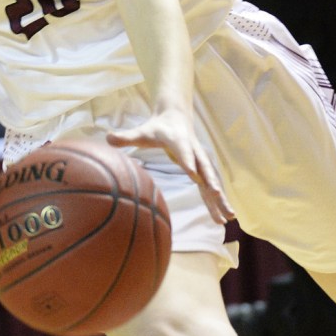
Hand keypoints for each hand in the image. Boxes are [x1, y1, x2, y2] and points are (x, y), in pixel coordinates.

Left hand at [107, 107, 234, 224]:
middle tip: (217, 195)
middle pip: (204, 167)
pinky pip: (210, 187)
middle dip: (211, 181)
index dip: (188, 161)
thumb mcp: (142, 131)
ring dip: (220, 198)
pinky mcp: (202, 169)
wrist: (177, 116)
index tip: (193, 174)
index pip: (184, 151)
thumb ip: (126, 136)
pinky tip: (223, 219)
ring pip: (212, 181)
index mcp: (179, 140)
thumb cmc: (157, 126)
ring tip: (228, 217)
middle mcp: (193, 151)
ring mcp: (200, 161)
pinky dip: (217, 202)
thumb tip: (107, 138)